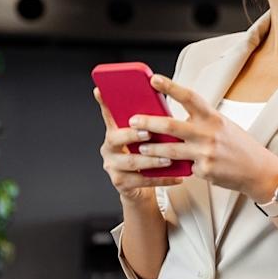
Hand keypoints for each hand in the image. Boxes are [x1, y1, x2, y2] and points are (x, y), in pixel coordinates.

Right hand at [94, 88, 183, 202]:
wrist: (139, 187)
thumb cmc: (146, 154)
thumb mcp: (146, 138)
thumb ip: (150, 126)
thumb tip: (165, 112)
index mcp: (115, 132)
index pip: (108, 115)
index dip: (104, 103)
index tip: (101, 90)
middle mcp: (109, 148)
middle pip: (116, 139)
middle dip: (133, 135)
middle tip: (148, 132)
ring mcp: (113, 166)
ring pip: (132, 162)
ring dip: (152, 160)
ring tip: (168, 159)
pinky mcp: (121, 183)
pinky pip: (142, 181)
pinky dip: (162, 179)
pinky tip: (177, 177)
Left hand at [128, 74, 277, 200]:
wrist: (258, 170)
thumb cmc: (238, 146)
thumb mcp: (223, 127)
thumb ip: (200, 123)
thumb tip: (172, 121)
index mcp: (213, 118)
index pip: (189, 97)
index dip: (170, 86)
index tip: (154, 79)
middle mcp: (209, 133)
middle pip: (171, 125)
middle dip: (148, 122)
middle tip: (132, 120)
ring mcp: (206, 153)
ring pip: (169, 150)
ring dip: (151, 149)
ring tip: (139, 148)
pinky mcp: (204, 171)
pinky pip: (183, 168)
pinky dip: (174, 167)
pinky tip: (165, 169)